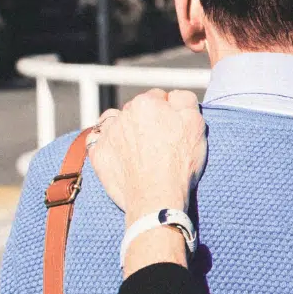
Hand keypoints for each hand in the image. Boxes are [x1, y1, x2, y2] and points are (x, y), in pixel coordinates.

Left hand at [88, 89, 205, 223]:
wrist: (157, 197)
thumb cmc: (180, 162)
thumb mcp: (196, 124)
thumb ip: (185, 101)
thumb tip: (174, 96)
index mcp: (147, 103)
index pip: (159, 97)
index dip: (169, 112)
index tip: (174, 128)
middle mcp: (123, 114)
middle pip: (136, 109)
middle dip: (147, 119)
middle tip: (160, 141)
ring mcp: (107, 134)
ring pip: (114, 121)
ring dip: (122, 126)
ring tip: (136, 144)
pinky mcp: (98, 154)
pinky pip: (96, 141)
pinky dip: (106, 143)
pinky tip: (118, 152)